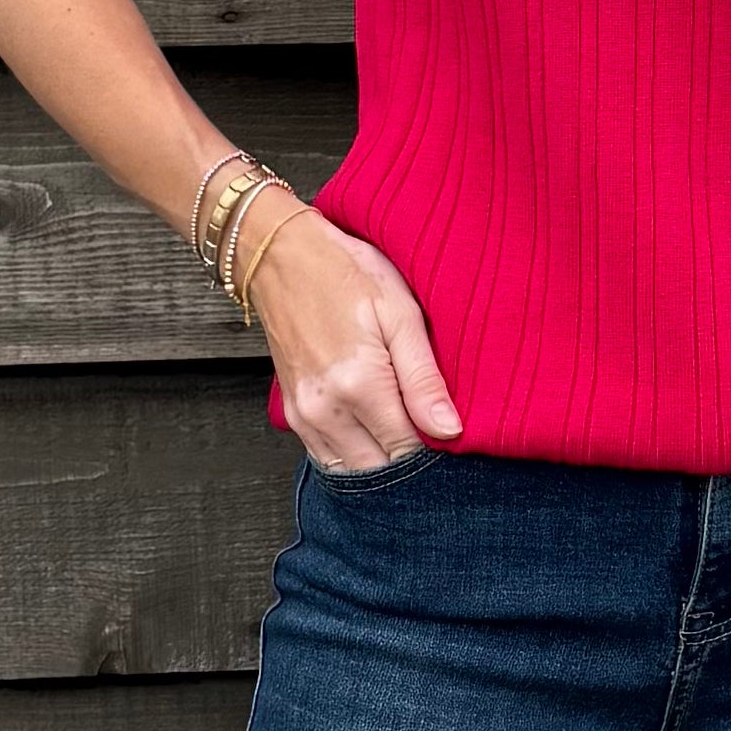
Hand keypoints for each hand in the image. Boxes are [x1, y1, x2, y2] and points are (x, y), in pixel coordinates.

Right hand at [246, 199, 463, 467]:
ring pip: (352, 473)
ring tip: (405, 435)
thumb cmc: (346, 274)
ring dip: (382, 464)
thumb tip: (450, 432)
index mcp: (359, 386)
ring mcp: (304, 417)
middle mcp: (326, 411)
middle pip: (380, 470)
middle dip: (410, 464)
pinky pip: (328, 459)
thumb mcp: (400, 314)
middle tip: (432, 435)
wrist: (281, 257)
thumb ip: (424, 379)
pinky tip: (375, 436)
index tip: (449, 433)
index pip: (408, 451)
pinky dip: (355, 458)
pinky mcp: (292, 415)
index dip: (434, 449)